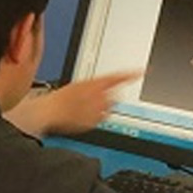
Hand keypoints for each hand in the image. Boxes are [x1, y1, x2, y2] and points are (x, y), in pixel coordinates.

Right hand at [6, 71, 141, 136]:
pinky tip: (86, 115)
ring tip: (87, 108)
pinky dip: (98, 117)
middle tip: (95, 99)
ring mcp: (96, 109)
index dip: (131, 74)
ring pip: (110, 108)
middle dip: (110, 97)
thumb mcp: (80, 84)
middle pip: (115, 95)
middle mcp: (98, 95)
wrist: (49, 110)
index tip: (142, 71)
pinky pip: (102, 118)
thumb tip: (111, 87)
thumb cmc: (61, 97)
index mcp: (94, 82)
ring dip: (104, 107)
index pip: (117, 76)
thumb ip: (98, 85)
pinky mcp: (94, 121)